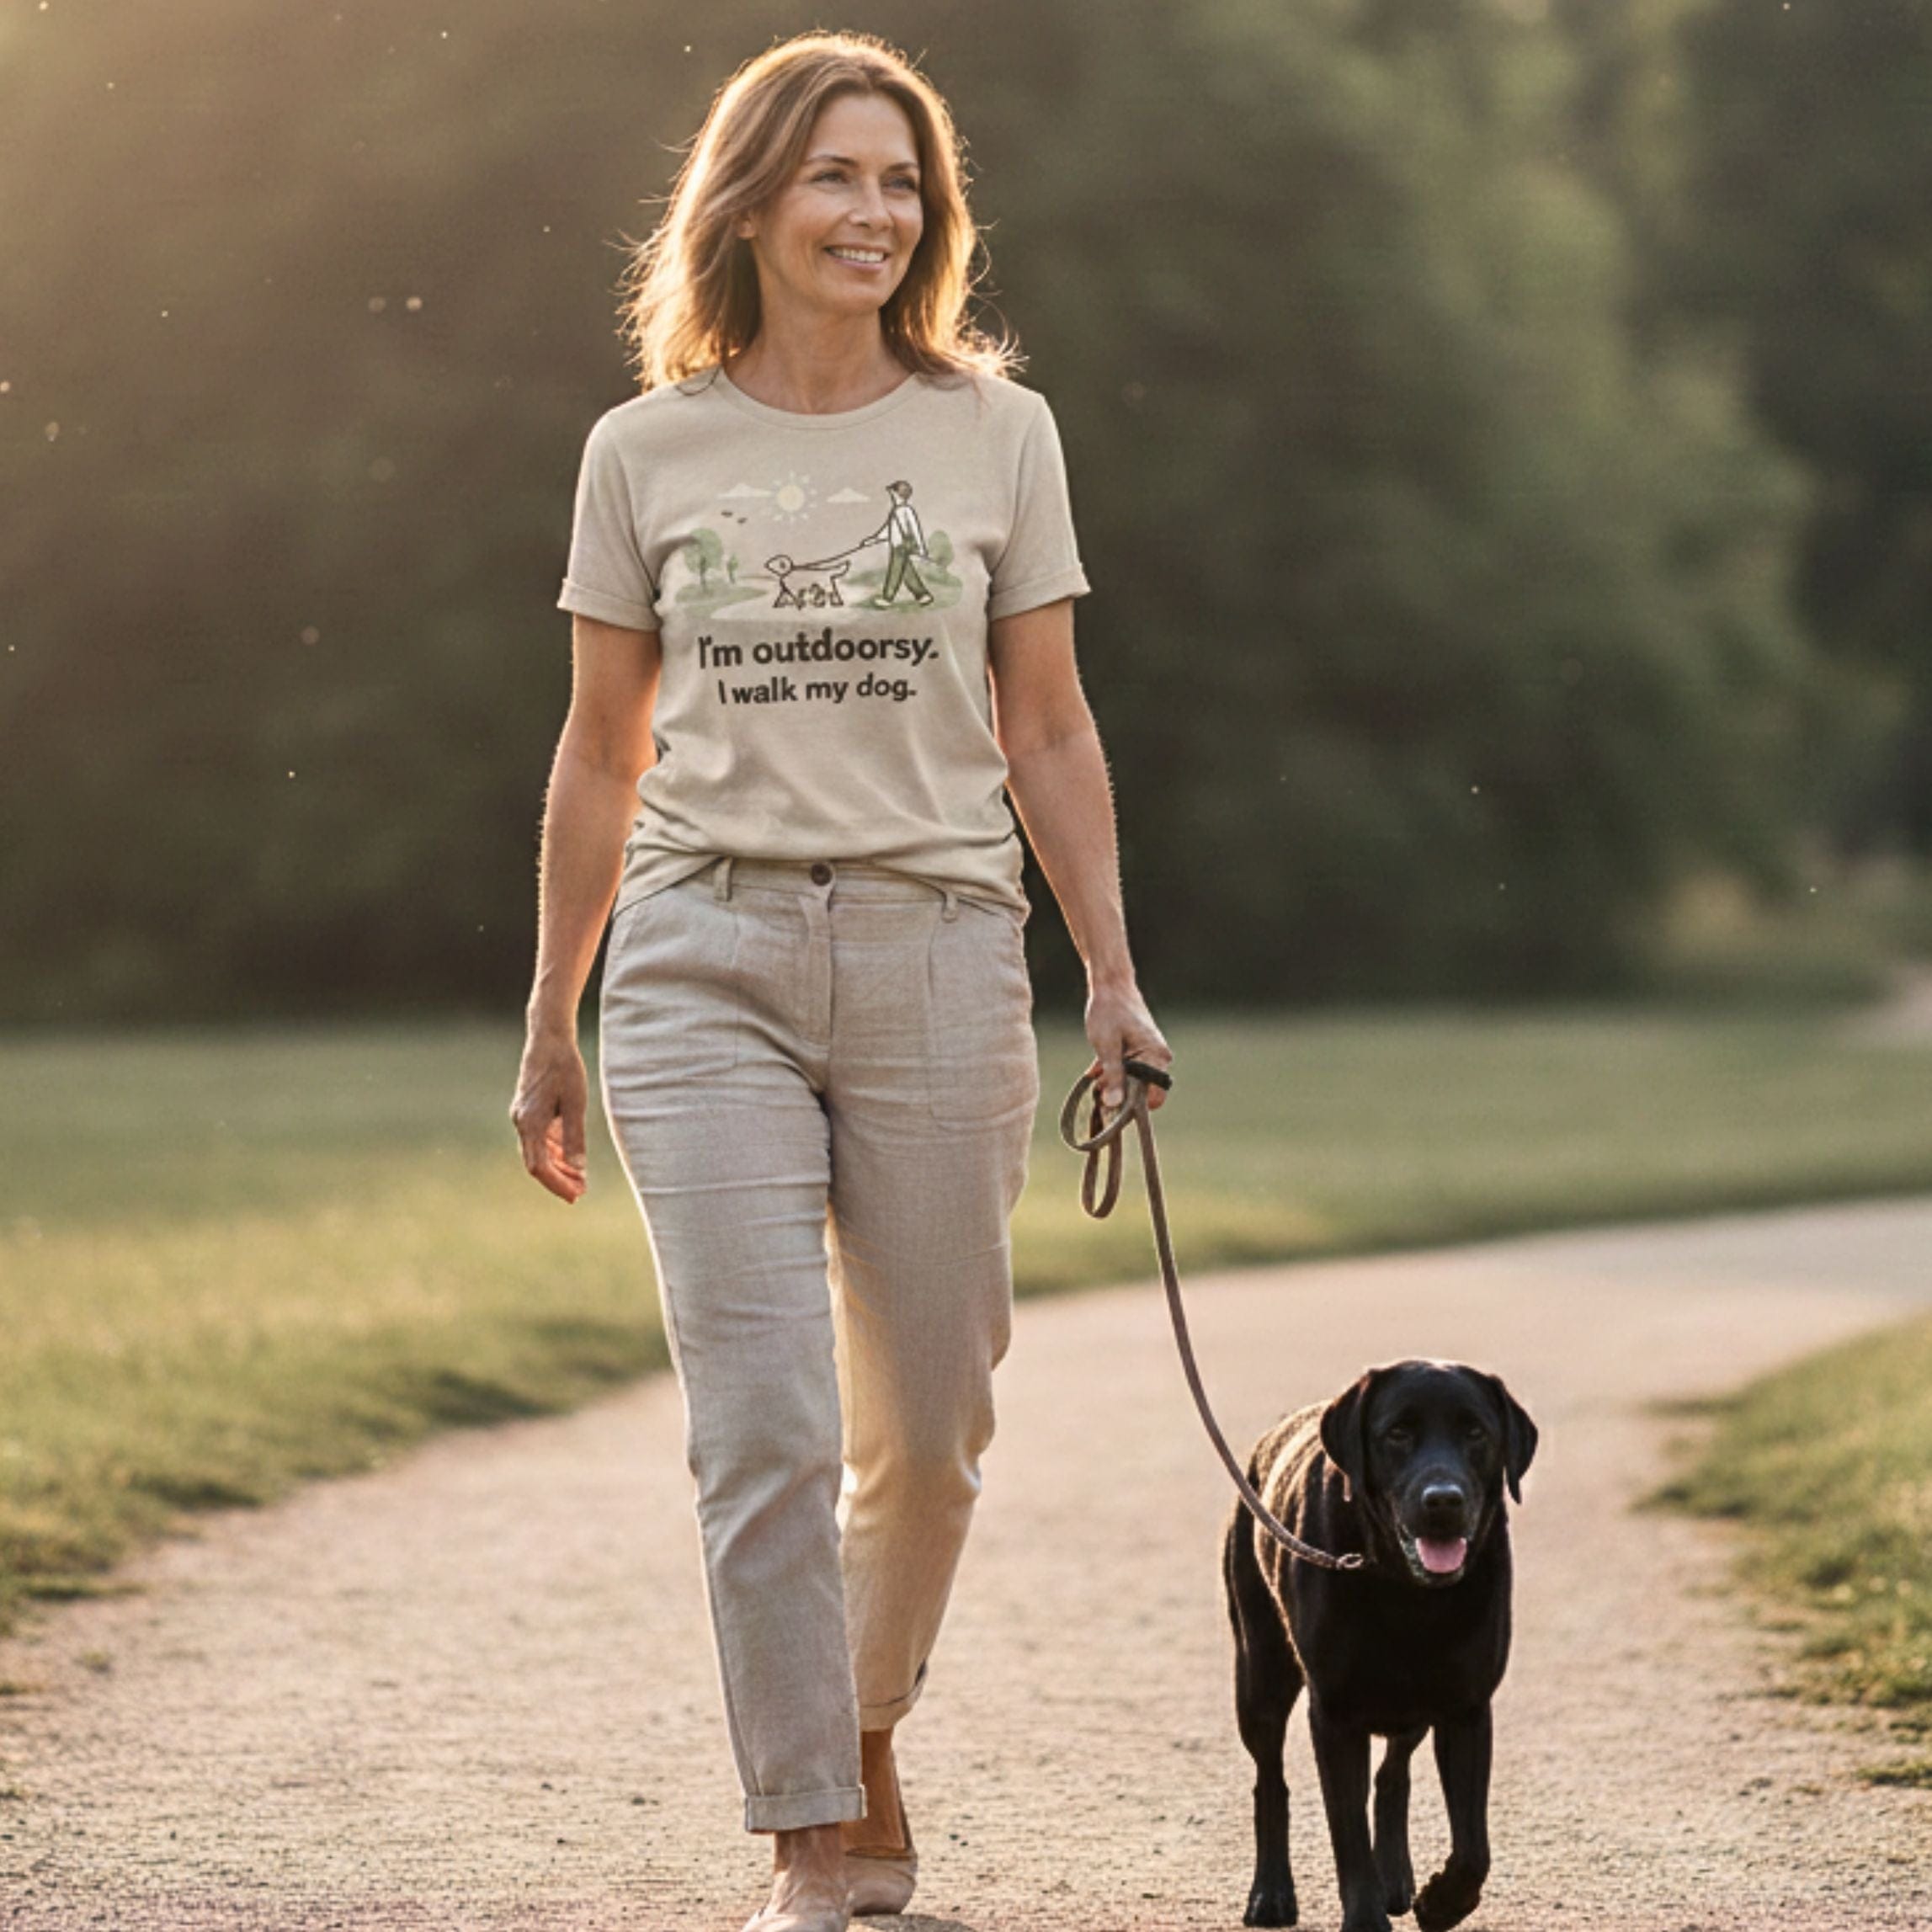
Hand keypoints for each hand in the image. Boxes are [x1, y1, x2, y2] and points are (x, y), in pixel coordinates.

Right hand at [510, 1026, 588, 1202]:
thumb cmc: (564, 1068)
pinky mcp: (529, 1109)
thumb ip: (575, 1137)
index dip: (556, 1184)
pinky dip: (555, 1150)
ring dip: (558, 1166)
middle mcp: (522, 1122)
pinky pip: (540, 1138)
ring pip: (538, 1151)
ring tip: (580, 1179)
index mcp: (530, 1123)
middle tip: (580, 1192)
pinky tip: (571, 1157)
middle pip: (537, 1162)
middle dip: (558, 1179)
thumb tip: (578, 1168)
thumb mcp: (576, 1103)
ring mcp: (523, 1116)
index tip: (575, 1195)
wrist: (549, 1039)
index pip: (539, 1167)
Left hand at [1084, 977, 1172, 1113]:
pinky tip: (1097, 1070)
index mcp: (1156, 1057)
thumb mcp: (1106, 1046)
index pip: (1153, 1098)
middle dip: (1120, 1094)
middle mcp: (1159, 1058)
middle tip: (1098, 1089)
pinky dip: (1114, 1074)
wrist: (1111, 985)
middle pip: (1143, 1093)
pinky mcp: (1141, 1052)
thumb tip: (1113, 1105)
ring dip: (1114, 1084)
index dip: (1131, 1106)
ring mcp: (1151, 1055)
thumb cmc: (1109, 1012)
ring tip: (1096, 1077)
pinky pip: (1130, 1072)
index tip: (1109, 1104)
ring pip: (1134, 1083)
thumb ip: (1112, 1076)